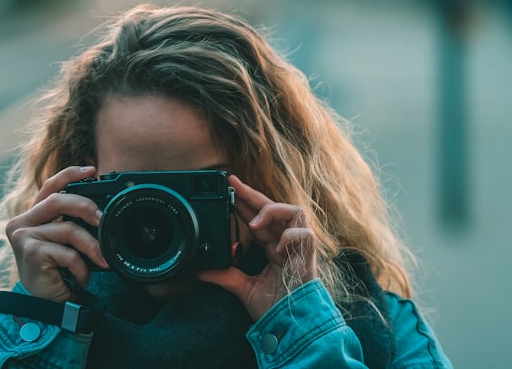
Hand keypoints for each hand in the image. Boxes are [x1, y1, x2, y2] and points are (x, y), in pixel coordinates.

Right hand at [5, 165, 108, 301]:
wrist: (47, 307)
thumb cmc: (58, 273)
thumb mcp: (66, 242)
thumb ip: (72, 222)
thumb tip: (99, 209)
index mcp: (33, 215)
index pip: (50, 186)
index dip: (70, 174)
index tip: (91, 170)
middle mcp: (22, 222)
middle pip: (59, 200)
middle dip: (86, 207)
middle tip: (103, 220)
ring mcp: (23, 236)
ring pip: (68, 229)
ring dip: (91, 247)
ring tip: (101, 261)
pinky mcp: (30, 253)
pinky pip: (68, 253)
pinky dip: (81, 267)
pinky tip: (81, 278)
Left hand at [200, 175, 316, 319]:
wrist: (291, 327)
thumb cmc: (274, 309)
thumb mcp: (243, 289)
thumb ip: (226, 276)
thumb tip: (201, 272)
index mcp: (274, 247)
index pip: (259, 217)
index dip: (245, 203)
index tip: (228, 188)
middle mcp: (287, 243)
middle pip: (274, 207)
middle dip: (253, 194)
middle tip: (234, 184)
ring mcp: (299, 248)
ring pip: (295, 212)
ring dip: (272, 211)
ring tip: (254, 223)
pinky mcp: (309, 257)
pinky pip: (305, 235)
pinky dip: (290, 236)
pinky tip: (276, 247)